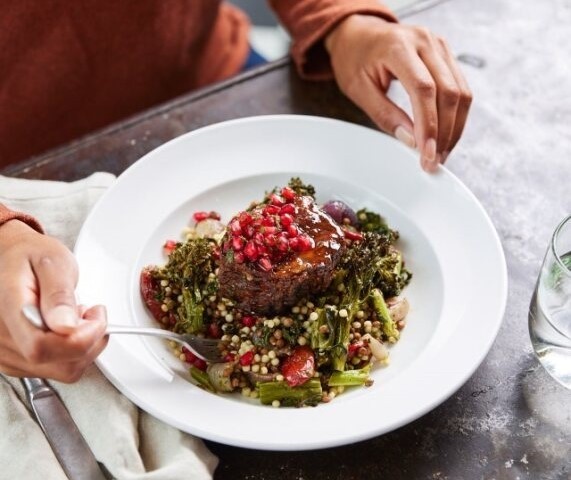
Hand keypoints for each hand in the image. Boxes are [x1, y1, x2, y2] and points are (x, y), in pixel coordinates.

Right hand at [0, 220, 107, 381]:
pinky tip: (67, 329)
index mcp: (8, 310)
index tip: (96, 316)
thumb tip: (67, 327)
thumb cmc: (30, 256)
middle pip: (56, 363)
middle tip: (90, 312)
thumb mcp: (53, 263)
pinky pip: (55, 369)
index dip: (80, 339)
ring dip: (81, 347)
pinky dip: (72, 352)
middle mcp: (1, 338)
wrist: (12, 257)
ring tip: (76, 317)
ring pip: (60, 370)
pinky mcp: (16, 360)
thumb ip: (60, 295)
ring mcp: (6, 353)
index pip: (42, 347)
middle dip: (87, 340)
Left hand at [325, 14, 471, 171]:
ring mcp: (440, 46)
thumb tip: (411, 141)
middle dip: (444, 132)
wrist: (358, 33)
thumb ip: (385, 115)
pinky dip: (455, 116)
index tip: (426, 153)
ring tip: (440, 154)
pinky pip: (460, 89)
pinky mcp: (446, 55)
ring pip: (461, 92)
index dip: (429, 125)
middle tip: (433, 161)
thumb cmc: (354, 59)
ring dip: (454, 128)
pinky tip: (445, 137)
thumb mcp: (359, 90)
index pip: (423, 89)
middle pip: (448, 92)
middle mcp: (425, 41)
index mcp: (398, 46)